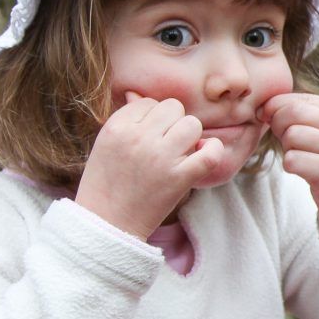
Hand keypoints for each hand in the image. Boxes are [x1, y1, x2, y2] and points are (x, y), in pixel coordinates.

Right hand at [75, 92, 223, 237]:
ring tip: (178, 153)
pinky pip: (210, 152)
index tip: (146, 137)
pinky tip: (203, 155)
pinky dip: (213, 151)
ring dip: (189, 137)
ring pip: (192, 124)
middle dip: (172, 124)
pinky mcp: (179, 178)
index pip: (149, 102)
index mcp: (117, 126)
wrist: (106, 224)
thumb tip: (137, 94)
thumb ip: (125, 119)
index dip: (152, 118)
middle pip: (173, 108)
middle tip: (163, 145)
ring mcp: (160, 157)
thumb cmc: (105, 184)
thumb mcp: (105, 144)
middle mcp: (139, 138)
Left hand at [261, 93, 318, 248]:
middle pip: (292, 113)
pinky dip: (290, 166)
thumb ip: (300, 115)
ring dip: (287, 148)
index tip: (269, 119)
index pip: (298, 99)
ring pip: (291, 135)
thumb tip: (263, 107)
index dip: (276, 108)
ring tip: (301, 156)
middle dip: (278, 125)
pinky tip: (302, 170)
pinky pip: (292, 160)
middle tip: (285, 141)